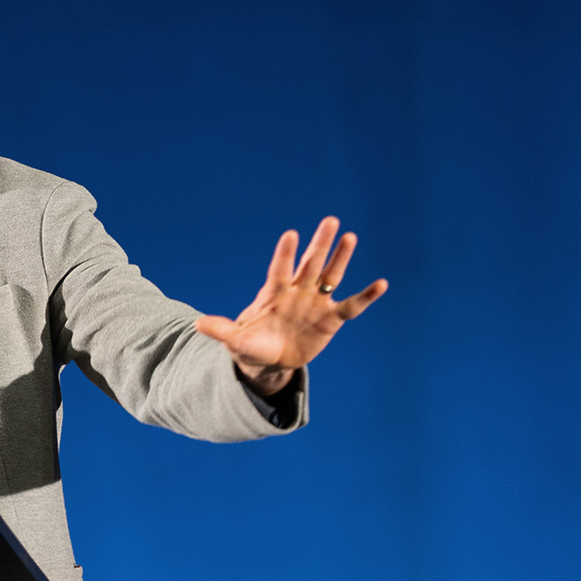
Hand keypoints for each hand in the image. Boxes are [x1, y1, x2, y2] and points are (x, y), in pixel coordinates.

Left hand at [194, 217, 387, 396]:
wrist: (271, 360)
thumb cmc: (252, 344)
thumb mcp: (236, 339)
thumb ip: (222, 329)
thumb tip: (198, 325)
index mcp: (274, 292)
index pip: (280, 268)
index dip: (285, 253)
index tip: (290, 235)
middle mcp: (298, 291)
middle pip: (310, 263)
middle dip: (319, 243)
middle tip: (330, 220)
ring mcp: (316, 303)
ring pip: (331, 277)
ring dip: (340, 258)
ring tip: (350, 237)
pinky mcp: (331, 319)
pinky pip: (351, 306)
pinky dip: (366, 296)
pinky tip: (381, 283)